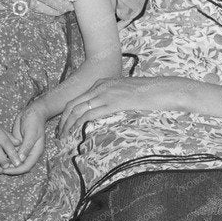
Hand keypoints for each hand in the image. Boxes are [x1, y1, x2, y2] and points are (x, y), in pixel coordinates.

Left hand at [7, 101, 49, 176]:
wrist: (32, 112)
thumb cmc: (34, 121)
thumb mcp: (31, 134)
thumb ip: (26, 147)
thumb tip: (20, 159)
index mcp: (35, 153)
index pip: (25, 167)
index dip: (14, 170)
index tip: (4, 170)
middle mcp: (27, 154)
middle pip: (16, 166)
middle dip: (4, 169)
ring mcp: (20, 150)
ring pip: (10, 161)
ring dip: (0, 164)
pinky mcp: (14, 145)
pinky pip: (7, 154)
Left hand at [58, 76, 193, 135]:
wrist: (162, 88)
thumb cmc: (148, 93)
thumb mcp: (125, 94)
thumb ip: (113, 100)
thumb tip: (106, 112)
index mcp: (102, 83)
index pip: (78, 99)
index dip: (68, 113)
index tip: (64, 126)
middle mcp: (100, 86)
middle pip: (73, 104)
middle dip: (63, 120)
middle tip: (59, 134)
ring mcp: (106, 94)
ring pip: (77, 109)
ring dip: (67, 125)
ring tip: (63, 137)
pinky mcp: (112, 102)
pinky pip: (90, 114)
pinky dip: (79, 124)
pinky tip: (75, 133)